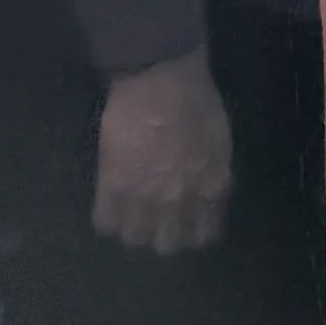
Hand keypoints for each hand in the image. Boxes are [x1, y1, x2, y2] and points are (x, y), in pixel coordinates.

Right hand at [93, 47, 233, 254]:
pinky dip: (108, 217)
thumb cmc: (197, 99)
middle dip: (164, 235)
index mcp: (210, 188)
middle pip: (168, 244)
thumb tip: (209, 190)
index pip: (204, 233)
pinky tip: (111, 204)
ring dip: (134, 228)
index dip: (194, 231)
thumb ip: (215, 172)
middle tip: (158, 220)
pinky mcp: (112, 186)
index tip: (188, 225)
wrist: (161, 80)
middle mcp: (178, 201)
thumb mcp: (220, 139)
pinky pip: (105, 222)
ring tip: (132, 214)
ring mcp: (143, 197)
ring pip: (135, 238)